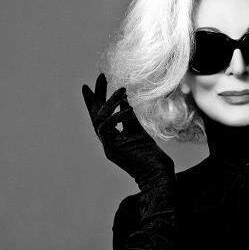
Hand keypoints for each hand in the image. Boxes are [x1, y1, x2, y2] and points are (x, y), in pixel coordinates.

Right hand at [82, 72, 175, 190]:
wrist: (156, 172)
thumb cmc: (149, 155)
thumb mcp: (138, 130)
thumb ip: (129, 116)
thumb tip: (124, 99)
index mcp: (111, 137)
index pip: (100, 116)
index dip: (95, 100)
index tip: (92, 83)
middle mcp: (106, 142)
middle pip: (95, 116)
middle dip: (96, 95)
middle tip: (100, 76)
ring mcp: (107, 146)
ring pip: (100, 120)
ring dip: (110, 103)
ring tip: (121, 90)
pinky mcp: (112, 149)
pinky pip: (107, 129)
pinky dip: (116, 116)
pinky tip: (127, 108)